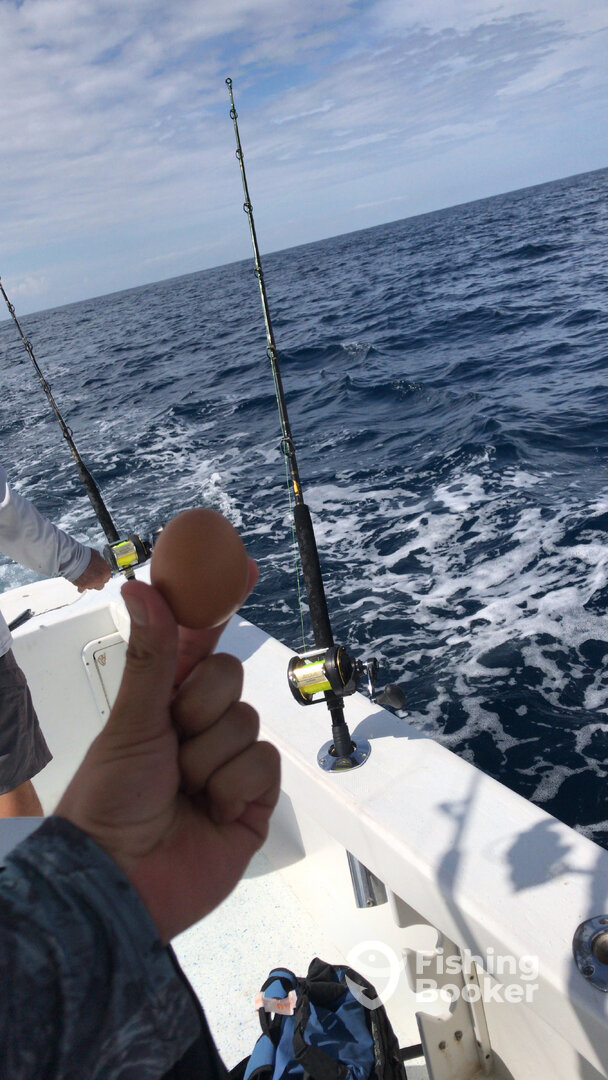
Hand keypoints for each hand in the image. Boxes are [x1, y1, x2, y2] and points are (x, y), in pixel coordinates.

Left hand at [55, 565, 279, 942]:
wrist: (122, 884)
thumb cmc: (110, 800)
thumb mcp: (131, 722)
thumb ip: (151, 655)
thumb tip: (140, 584)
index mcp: (164, 702)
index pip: (201, 642)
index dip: (220, 605)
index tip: (245, 564)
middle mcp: (199, 726)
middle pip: (231, 678)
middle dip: (200, 707)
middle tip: (171, 739)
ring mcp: (228, 763)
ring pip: (248, 722)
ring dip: (210, 756)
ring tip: (182, 792)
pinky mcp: (252, 800)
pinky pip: (263, 765)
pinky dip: (234, 786)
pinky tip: (210, 812)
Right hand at [73, 548, 110, 591]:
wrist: (75, 559)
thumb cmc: (85, 556)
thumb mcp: (96, 554)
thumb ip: (99, 561)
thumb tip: (98, 560)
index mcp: (106, 572)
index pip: (107, 577)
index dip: (103, 576)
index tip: (99, 574)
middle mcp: (100, 580)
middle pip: (100, 585)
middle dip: (97, 582)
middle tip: (92, 577)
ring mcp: (91, 584)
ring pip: (91, 587)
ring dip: (89, 584)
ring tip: (84, 577)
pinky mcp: (82, 586)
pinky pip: (82, 589)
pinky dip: (80, 587)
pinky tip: (79, 582)